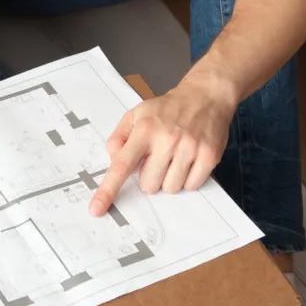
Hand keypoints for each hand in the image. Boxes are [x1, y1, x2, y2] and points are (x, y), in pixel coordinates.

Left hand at [88, 72, 239, 216]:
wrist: (205, 95)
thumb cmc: (168, 108)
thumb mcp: (136, 114)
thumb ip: (119, 138)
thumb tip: (114, 161)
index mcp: (144, 129)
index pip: (122, 165)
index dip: (108, 190)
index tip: (96, 209)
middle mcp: (166, 139)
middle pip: (149, 185)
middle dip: (151, 177)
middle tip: (159, 158)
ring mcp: (189, 147)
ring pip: (170, 188)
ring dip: (170, 179)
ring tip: (176, 157)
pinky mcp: (209, 155)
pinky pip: (192, 186)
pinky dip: (188, 179)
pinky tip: (189, 160)